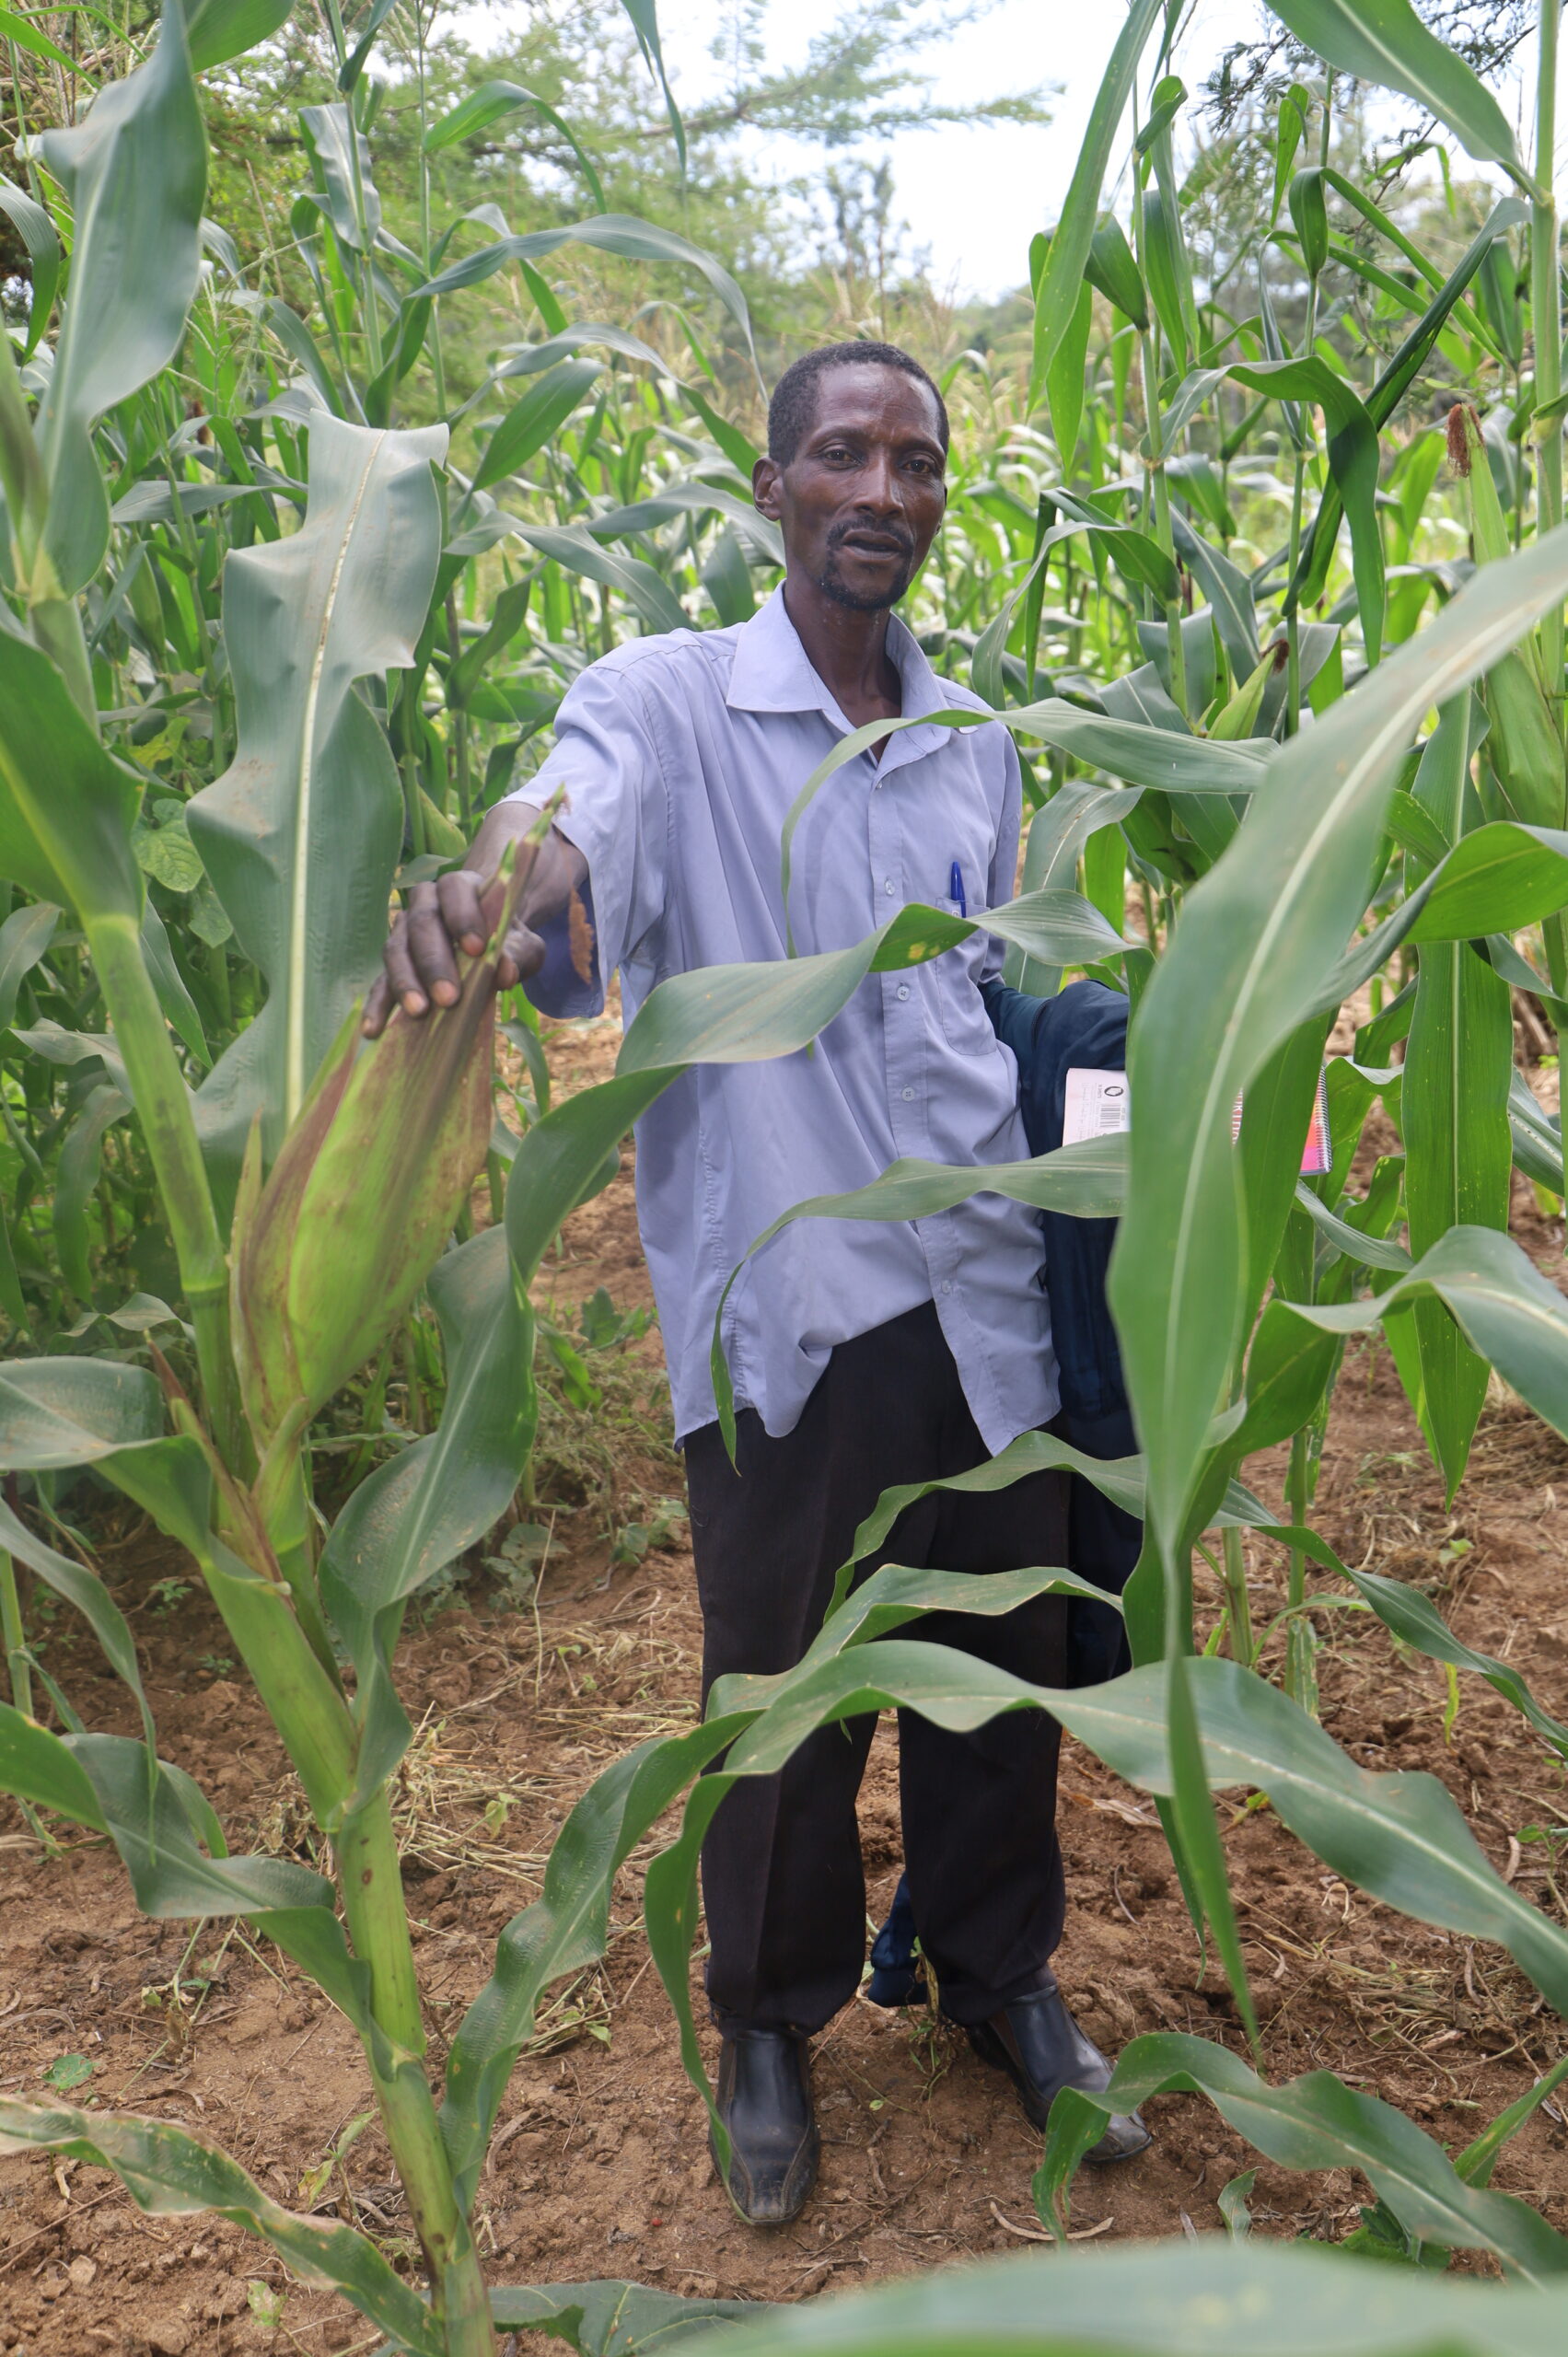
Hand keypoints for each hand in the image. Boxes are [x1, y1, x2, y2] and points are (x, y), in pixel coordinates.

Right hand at [362, 806, 583, 1038]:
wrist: (484, 944)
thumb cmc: (505, 939)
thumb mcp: (524, 945)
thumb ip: (519, 954)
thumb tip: (505, 974)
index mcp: (458, 887)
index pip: (455, 891)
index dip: (463, 917)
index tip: (477, 949)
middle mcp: (424, 904)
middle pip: (421, 924)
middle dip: (434, 962)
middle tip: (449, 997)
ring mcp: (403, 932)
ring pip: (395, 950)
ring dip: (406, 982)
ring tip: (419, 1011)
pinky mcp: (393, 964)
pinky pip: (379, 981)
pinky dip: (377, 1005)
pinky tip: (373, 1029)